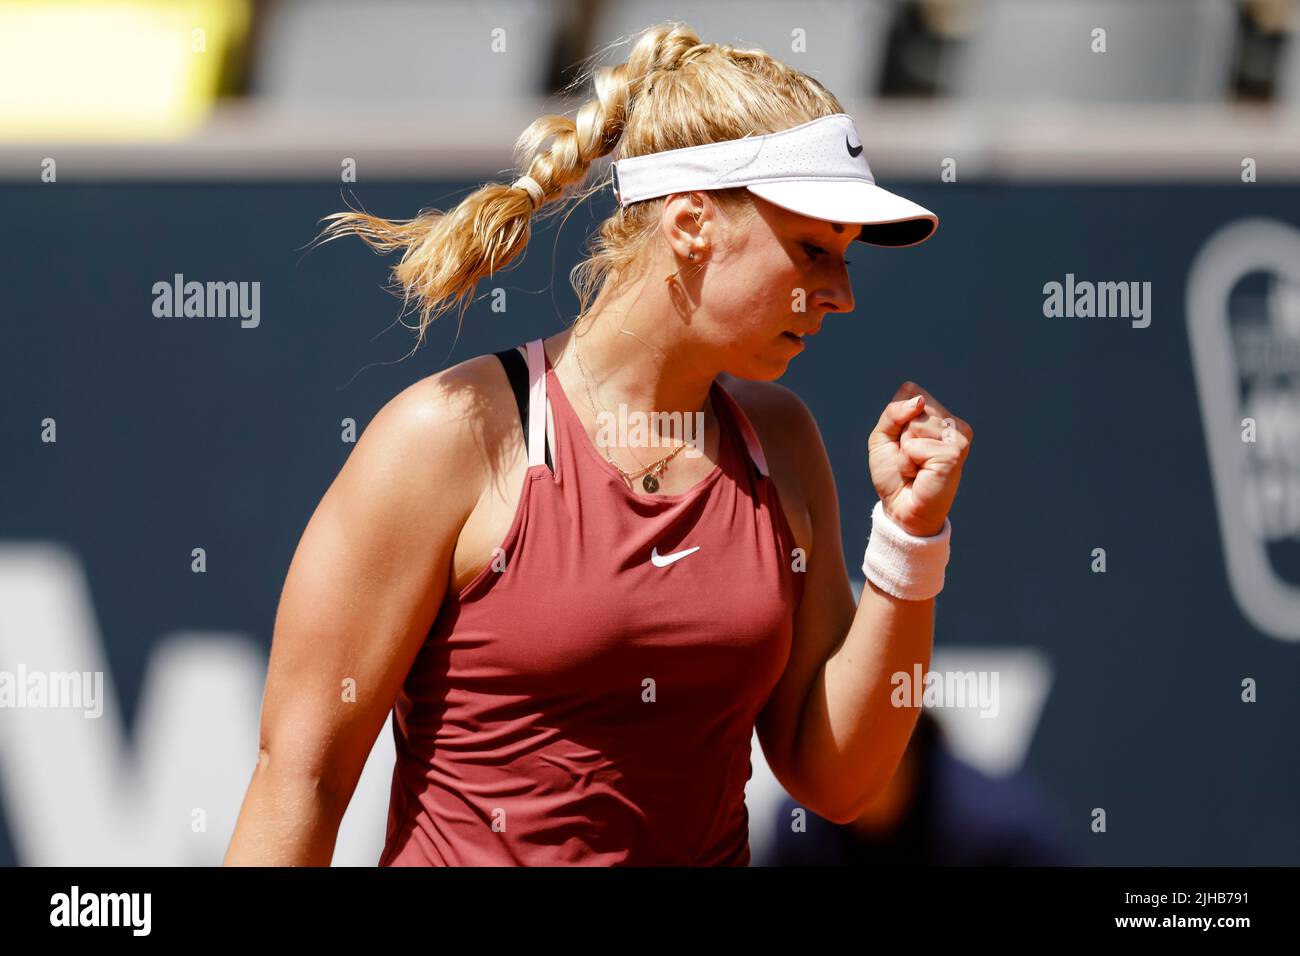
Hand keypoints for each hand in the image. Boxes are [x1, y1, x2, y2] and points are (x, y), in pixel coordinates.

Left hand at [867, 382, 972, 536]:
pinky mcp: (955, 453)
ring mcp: (958, 437)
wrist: (901, 508)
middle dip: (899, 434)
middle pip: (913, 405)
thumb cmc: (894, 474)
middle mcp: (953, 422)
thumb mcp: (882, 437)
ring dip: (904, 450)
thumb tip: (919, 403)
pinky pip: (915, 445)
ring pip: (914, 424)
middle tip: (909, 458)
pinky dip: (907, 462)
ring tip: (915, 467)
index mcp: (939, 414)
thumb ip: (894, 412)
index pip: (910, 391)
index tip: (902, 442)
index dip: (895, 418)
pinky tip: (919, 474)